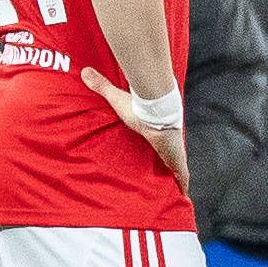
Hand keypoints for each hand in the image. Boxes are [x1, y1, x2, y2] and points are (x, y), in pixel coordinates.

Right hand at [81, 66, 188, 193]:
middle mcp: (168, 141)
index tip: (159, 154)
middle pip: (170, 155)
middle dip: (169, 164)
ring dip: (176, 177)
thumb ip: (102, 86)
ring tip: (176, 190)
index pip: (159, 141)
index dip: (160, 147)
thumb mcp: (118, 98)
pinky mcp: (177, 159)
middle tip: (167, 177)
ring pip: (177, 167)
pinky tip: (183, 195)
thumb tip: (85, 71)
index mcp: (156, 131)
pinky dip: (182, 184)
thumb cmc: (140, 106)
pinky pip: (181, 175)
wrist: (156, 109)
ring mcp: (174, 151)